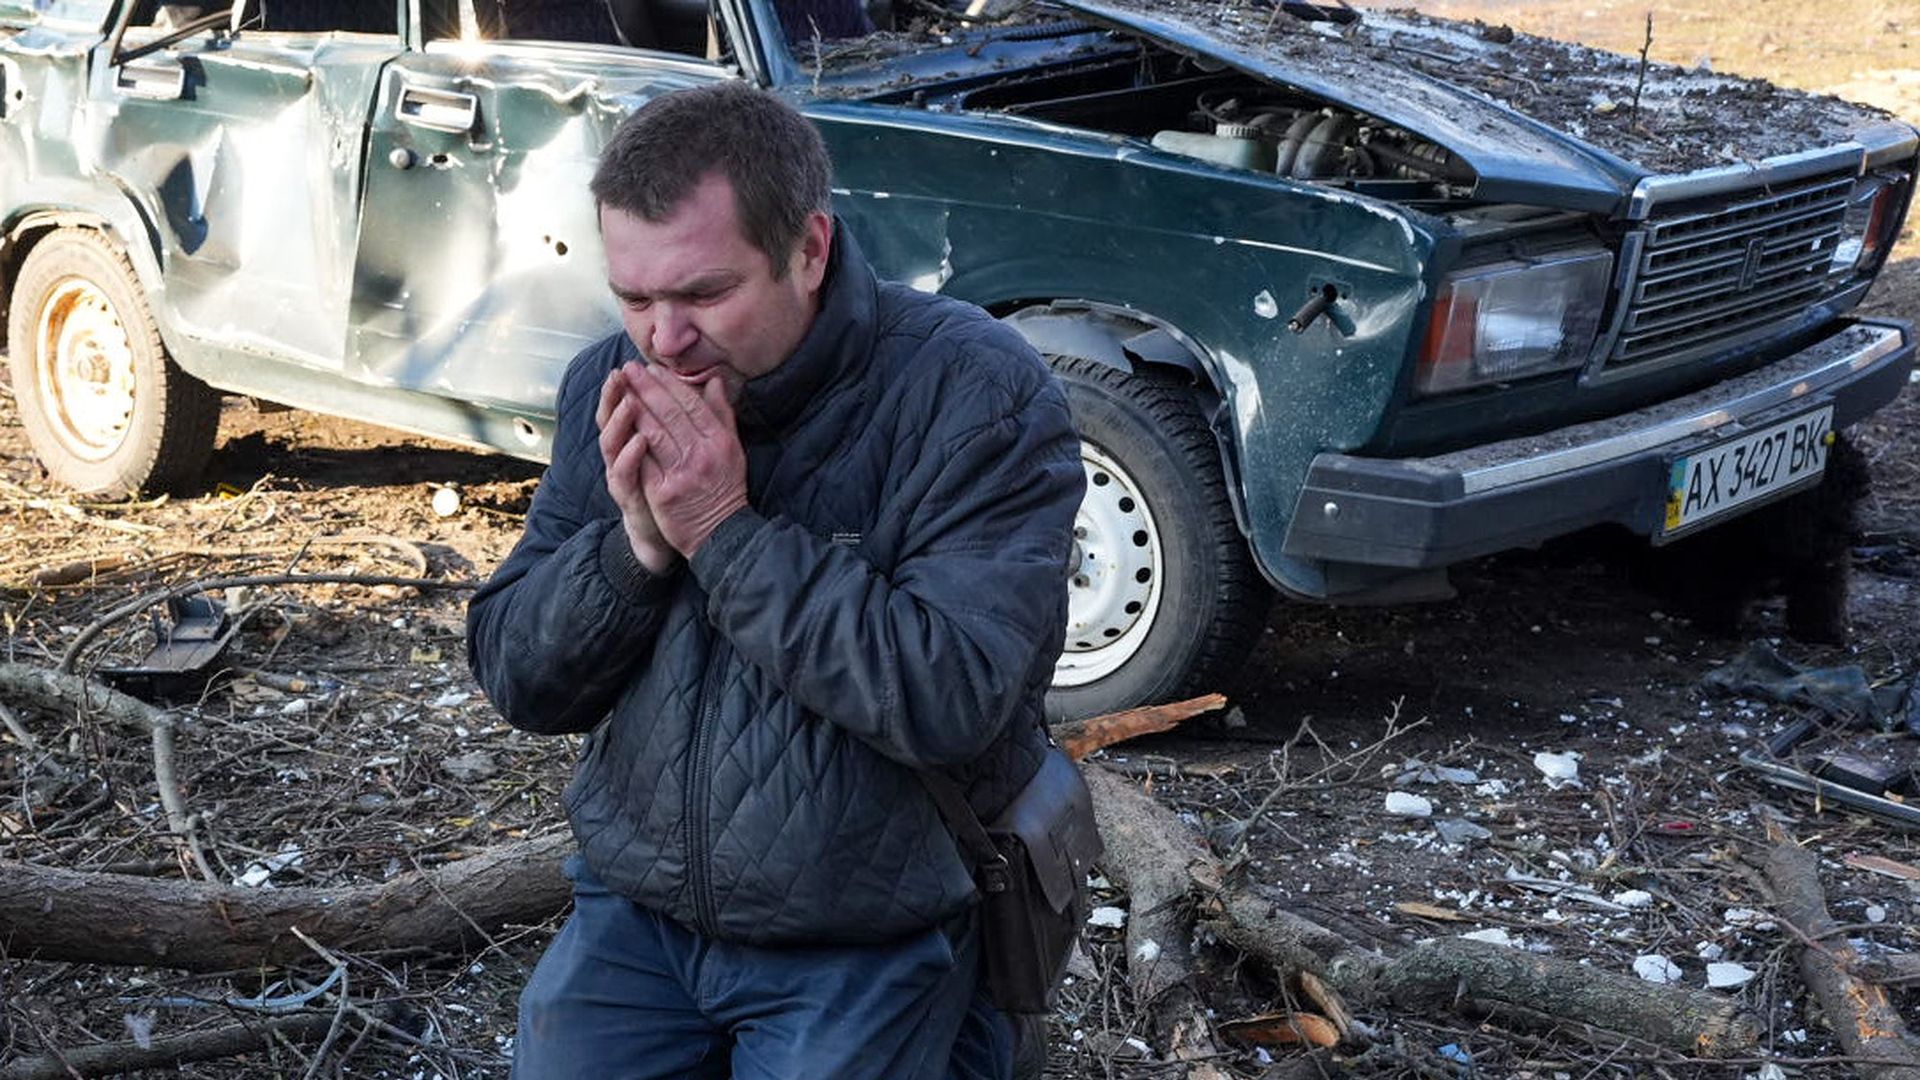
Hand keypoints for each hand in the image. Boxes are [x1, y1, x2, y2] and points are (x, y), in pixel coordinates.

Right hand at [597, 365, 677, 573]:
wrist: (670, 531)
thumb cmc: (675, 486)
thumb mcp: (687, 446)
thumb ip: (694, 415)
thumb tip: (711, 382)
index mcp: (635, 437)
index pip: (628, 404)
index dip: (631, 386)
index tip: (636, 364)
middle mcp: (622, 453)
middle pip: (612, 417)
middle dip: (616, 394)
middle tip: (622, 373)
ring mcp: (622, 473)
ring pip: (611, 442)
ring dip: (620, 420)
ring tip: (630, 401)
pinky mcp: (627, 494)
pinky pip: (623, 472)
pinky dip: (630, 455)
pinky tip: (639, 440)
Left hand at [623, 363, 748, 557]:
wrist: (722, 532)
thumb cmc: (726, 487)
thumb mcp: (732, 449)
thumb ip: (722, 414)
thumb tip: (713, 380)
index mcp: (720, 441)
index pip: (691, 404)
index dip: (669, 384)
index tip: (652, 368)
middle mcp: (702, 454)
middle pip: (670, 414)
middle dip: (647, 388)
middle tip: (629, 369)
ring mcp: (682, 474)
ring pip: (654, 433)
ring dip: (635, 408)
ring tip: (621, 389)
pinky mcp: (664, 494)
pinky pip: (644, 462)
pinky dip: (631, 442)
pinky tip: (619, 424)